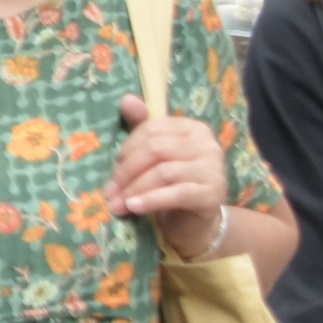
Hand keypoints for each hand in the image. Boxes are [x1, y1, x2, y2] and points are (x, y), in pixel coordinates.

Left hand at [107, 99, 232, 261]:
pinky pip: (176, 194)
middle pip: (156, 149)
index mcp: (192, 128)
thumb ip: (141, 128)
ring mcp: (213, 168)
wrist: (196, 222)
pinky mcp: (213, 193)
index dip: (127, 149)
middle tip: (109, 191)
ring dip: (135, 189)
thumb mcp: (155, 156)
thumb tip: (126, 99)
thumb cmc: (172, 184)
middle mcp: (207, 144)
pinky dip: (151, 200)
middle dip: (127, 171)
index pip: (152, 129)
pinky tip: (133, 208)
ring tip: (117, 204)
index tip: (111, 170)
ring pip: (164, 172)